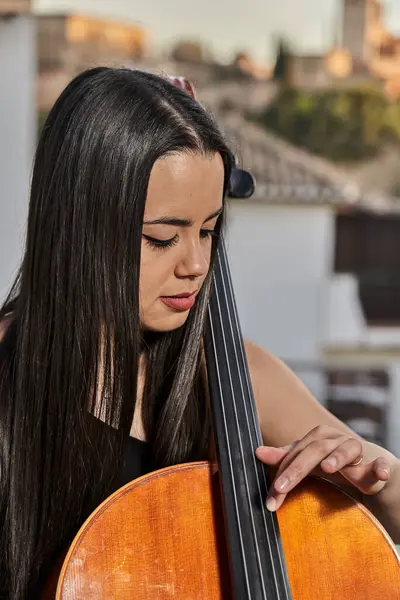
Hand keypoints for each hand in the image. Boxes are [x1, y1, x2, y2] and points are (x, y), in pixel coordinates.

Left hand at [255, 425, 393, 511]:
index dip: (281, 475)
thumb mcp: (309, 462)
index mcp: (317, 438)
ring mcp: (358, 450)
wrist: (371, 466)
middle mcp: (336, 440)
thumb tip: (257, 452)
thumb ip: (285, 459)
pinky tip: (379, 474)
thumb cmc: (334, 462)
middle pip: (314, 450)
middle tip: (281, 488)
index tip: (270, 499)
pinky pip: (381, 464)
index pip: (294, 455)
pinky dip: (380, 468)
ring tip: (328, 468)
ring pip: (347, 449)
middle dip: (297, 469)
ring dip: (338, 458)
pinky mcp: (379, 463)